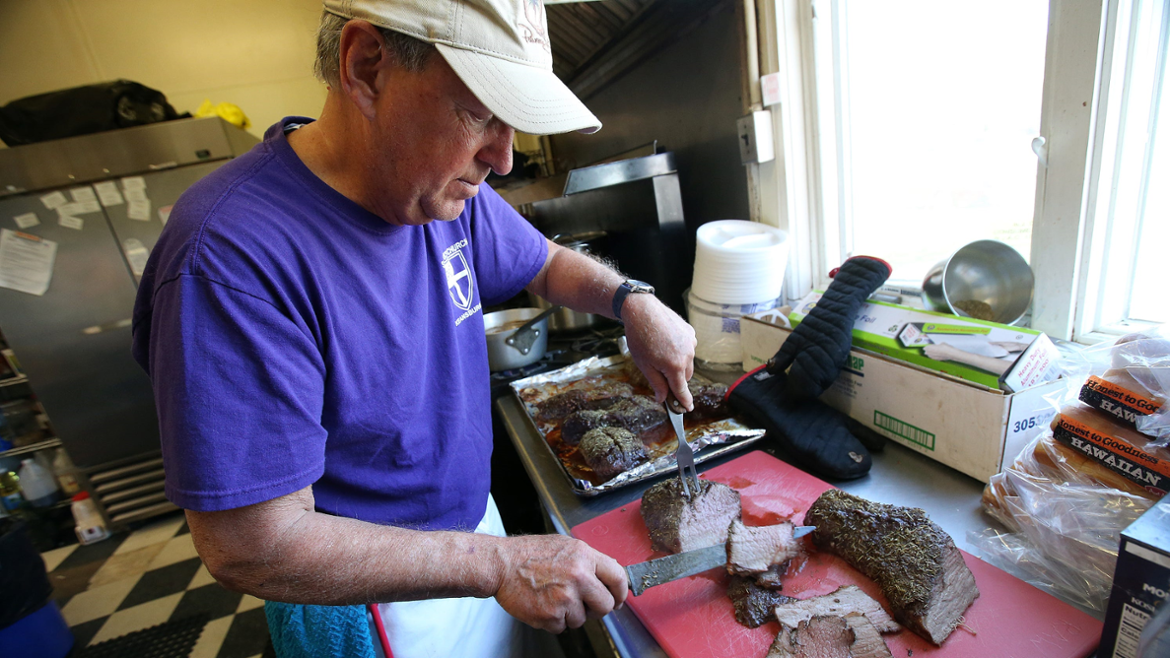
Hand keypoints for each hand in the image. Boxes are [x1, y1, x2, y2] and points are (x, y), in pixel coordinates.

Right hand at [492, 534, 627, 632]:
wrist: (501, 565)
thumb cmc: (530, 554)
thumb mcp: (565, 546)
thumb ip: (589, 561)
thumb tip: (609, 577)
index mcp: (584, 556)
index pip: (618, 577)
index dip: (621, 592)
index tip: (618, 599)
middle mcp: (578, 577)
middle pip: (606, 605)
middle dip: (597, 608)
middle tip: (584, 603)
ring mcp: (565, 598)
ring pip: (582, 619)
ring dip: (571, 614)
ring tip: (553, 597)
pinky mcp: (551, 615)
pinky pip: (563, 627)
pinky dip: (554, 621)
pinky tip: (543, 604)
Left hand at [622, 295, 697, 409]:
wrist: (642, 310)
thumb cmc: (640, 337)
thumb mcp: (644, 365)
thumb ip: (657, 384)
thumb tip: (663, 398)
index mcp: (675, 366)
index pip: (682, 390)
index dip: (684, 401)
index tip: (688, 409)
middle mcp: (687, 355)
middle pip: (684, 377)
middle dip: (674, 379)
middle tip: (659, 370)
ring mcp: (691, 342)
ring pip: (687, 362)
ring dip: (678, 363)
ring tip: (660, 351)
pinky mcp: (690, 332)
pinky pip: (688, 348)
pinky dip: (680, 349)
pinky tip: (666, 342)